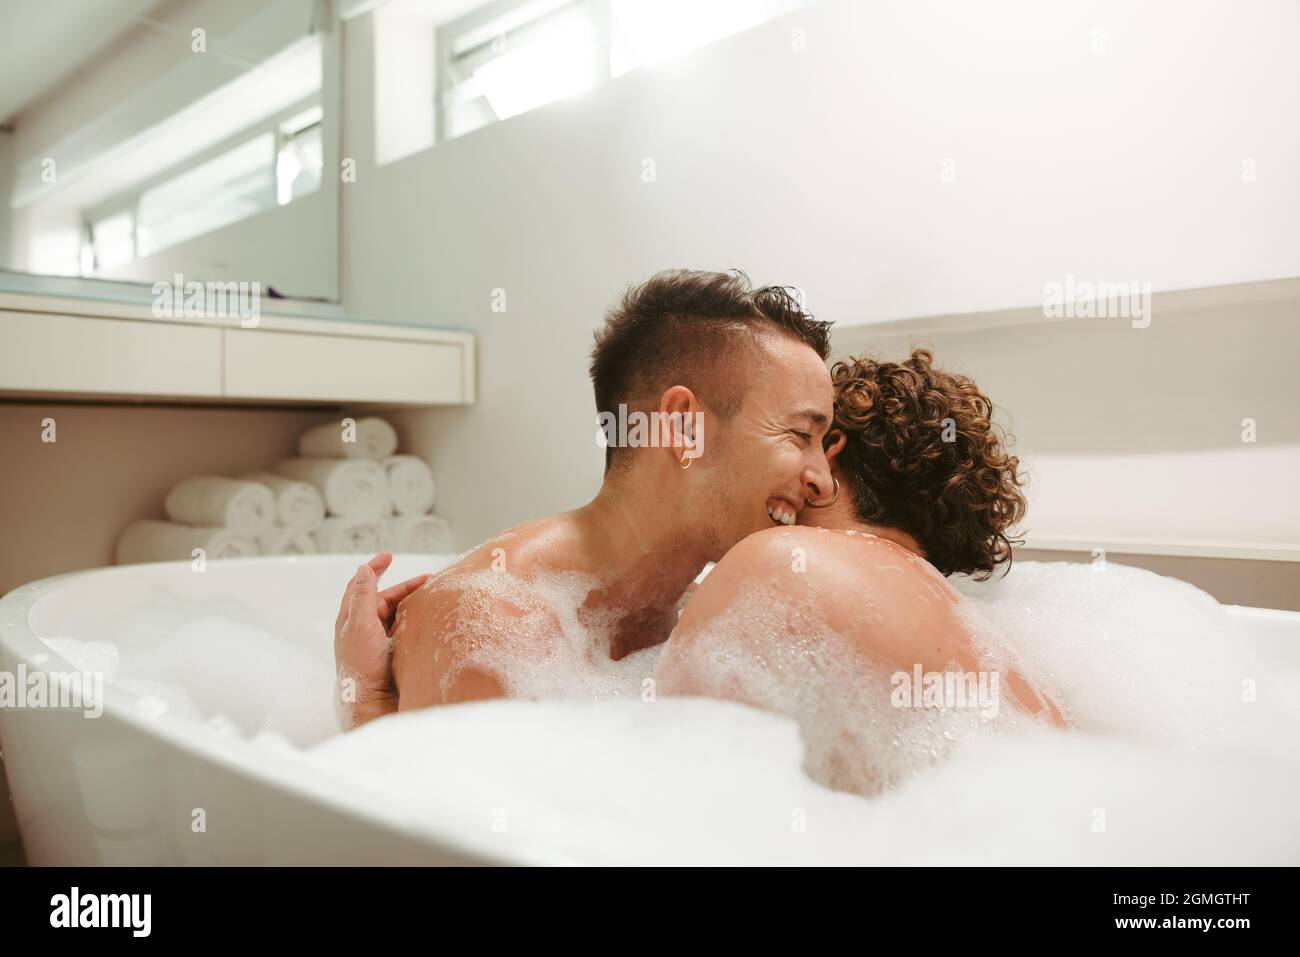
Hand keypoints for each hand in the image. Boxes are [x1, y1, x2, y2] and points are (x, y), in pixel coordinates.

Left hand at [333, 551, 431, 729]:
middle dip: (404, 587)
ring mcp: (375, 641)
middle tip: (426, 580)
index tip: (388, 556)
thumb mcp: (361, 625)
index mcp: (350, 618)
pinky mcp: (388, 653)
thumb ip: (363, 596)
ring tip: (431, 598)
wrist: (370, 700)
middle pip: (383, 598)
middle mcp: (361, 628)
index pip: (360, 585)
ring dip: (411, 603)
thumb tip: (363, 570)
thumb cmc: (362, 665)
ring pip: (394, 614)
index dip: (374, 568)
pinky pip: (402, 629)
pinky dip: (413, 620)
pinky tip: (426, 619)